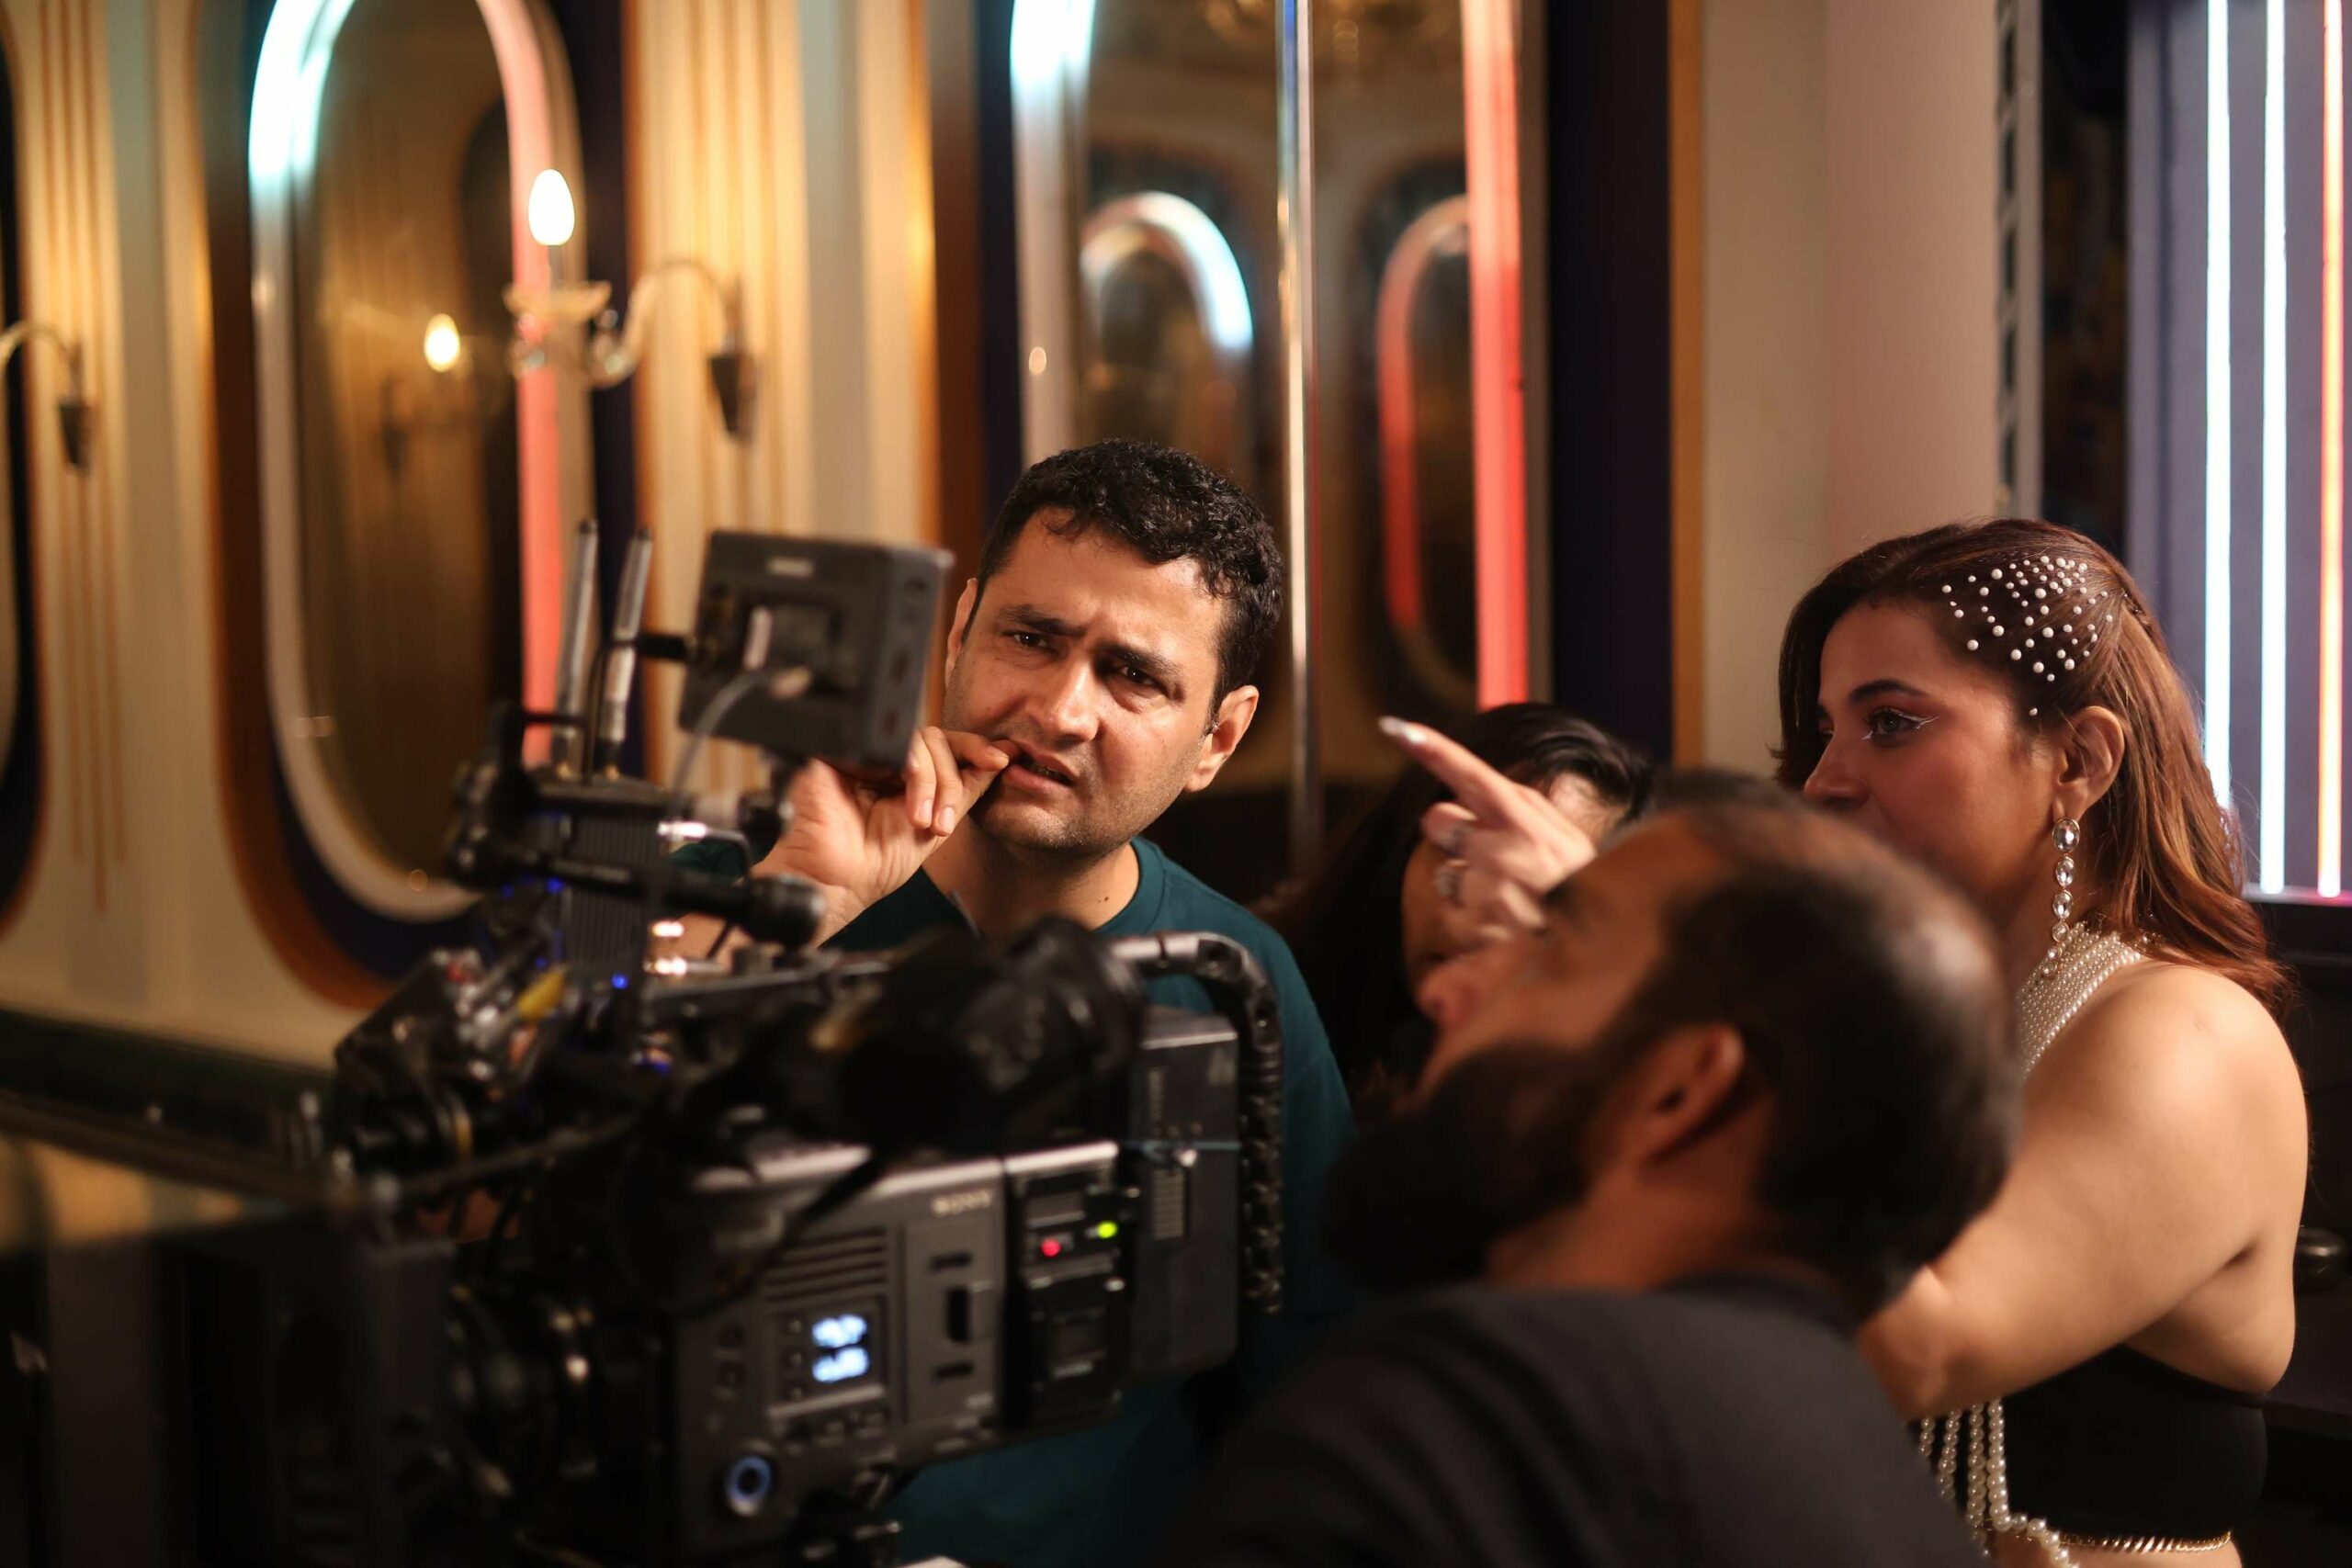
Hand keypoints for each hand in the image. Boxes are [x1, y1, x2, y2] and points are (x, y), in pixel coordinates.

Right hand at [754, 727, 1008, 938]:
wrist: (838, 882)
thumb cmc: (877, 862)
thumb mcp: (937, 824)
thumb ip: (966, 789)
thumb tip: (1004, 758)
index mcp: (902, 771)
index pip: (944, 743)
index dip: (975, 747)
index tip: (1002, 761)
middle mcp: (882, 756)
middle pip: (936, 739)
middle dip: (952, 781)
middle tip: (945, 823)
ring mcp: (862, 750)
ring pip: (919, 740)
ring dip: (935, 784)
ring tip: (926, 824)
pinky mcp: (842, 749)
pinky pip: (894, 743)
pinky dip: (916, 775)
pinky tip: (912, 809)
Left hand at [1379, 716, 1597, 948]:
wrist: (1602, 948)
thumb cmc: (1577, 887)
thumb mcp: (1563, 838)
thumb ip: (1521, 809)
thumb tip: (1468, 791)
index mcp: (1527, 820)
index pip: (1473, 776)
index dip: (1434, 750)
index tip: (1397, 728)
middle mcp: (1504, 850)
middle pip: (1437, 819)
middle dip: (1454, 835)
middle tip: (1492, 859)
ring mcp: (1488, 890)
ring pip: (1444, 875)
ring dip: (1467, 888)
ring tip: (1508, 902)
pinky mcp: (1477, 928)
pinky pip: (1450, 915)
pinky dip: (1470, 922)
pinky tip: (1502, 927)